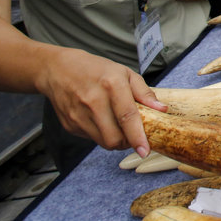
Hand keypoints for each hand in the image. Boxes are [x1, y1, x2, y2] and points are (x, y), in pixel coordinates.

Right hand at [36, 48, 166, 155]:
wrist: (58, 69)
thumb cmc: (96, 70)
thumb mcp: (125, 73)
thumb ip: (144, 93)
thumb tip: (161, 110)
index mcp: (111, 84)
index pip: (127, 116)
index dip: (137, 137)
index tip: (145, 151)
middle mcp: (93, 101)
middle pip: (114, 137)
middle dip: (127, 142)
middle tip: (133, 133)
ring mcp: (78, 115)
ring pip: (103, 142)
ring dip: (115, 140)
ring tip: (118, 126)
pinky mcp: (69, 124)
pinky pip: (91, 138)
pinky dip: (101, 135)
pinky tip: (100, 120)